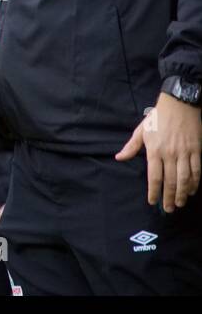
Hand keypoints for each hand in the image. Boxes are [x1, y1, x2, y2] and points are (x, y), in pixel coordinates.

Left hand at [116, 93, 201, 211]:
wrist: (179, 105)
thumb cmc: (157, 118)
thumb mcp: (141, 130)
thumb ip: (131, 147)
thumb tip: (119, 158)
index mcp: (154, 150)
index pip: (154, 176)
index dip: (154, 191)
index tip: (152, 201)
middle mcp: (170, 154)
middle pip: (170, 181)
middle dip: (169, 197)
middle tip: (169, 209)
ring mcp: (185, 153)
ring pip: (185, 178)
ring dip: (183, 193)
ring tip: (180, 203)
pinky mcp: (196, 150)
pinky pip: (196, 170)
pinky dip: (195, 182)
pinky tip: (192, 190)